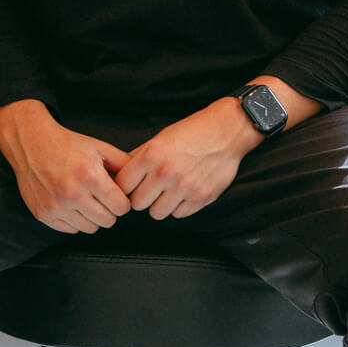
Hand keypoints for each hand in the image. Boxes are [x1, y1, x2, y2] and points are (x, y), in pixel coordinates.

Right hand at [0, 102, 131, 233]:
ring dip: (92, 217)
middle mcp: (72, 194)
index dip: (123, 201)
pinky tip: (71, 203)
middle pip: (108, 221)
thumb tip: (142, 179)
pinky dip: (74, 220)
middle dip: (109, 210)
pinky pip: (70, 229)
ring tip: (86, 199)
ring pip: (90, 228)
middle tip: (102, 197)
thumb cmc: (67, 144)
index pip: (121, 207)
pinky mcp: (43, 214)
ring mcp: (56, 206)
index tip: (116, 195)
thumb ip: (124, 163)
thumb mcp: (100, 147)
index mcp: (90, 176)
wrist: (32, 143)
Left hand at [114, 100, 254, 219]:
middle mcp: (166, 172)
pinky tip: (183, 192)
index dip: (125, 186)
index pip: (122, 185)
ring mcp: (185, 187)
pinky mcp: (201, 197)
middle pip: (137, 203)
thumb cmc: (193, 132)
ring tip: (167, 192)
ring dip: (159, 204)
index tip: (131, 184)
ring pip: (156, 213)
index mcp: (152, 155)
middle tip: (149, 189)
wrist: (227, 132)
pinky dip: (178, 206)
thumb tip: (120, 173)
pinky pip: (178, 214)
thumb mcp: (161, 137)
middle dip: (141, 197)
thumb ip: (140, 156)